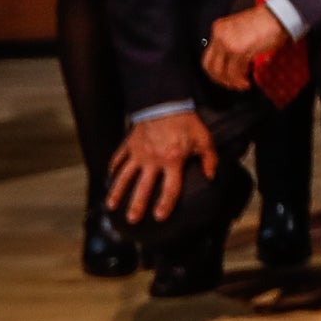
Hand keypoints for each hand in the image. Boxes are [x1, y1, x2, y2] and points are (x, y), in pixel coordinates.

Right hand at [105, 109, 217, 223]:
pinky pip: (118, 159)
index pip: (169, 187)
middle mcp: (153, 160)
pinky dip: (112, 169)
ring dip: (117, 192)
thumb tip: (211, 177)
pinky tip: (109, 179)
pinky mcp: (128, 145)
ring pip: (124, 177)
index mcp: (173, 160)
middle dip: (136, 205)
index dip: (165, 203)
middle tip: (132, 219)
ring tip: (111, 206)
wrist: (166, 101)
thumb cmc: (187, 122)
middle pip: (142, 187)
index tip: (159, 216)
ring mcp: (138, 153)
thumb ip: (209, 159)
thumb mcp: (204, 139)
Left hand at [201, 4, 288, 94]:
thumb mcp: (241, 29)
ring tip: (241, 84)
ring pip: (222, 72)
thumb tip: (231, 62)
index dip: (215, 71)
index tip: (223, 77)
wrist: (279, 15)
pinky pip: (235, 72)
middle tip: (230, 84)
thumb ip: (232, 42)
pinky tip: (246, 82)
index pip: (208, 56)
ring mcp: (228, 43)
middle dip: (221, 79)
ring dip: (231, 82)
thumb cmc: (266, 21)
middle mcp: (220, 36)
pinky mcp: (239, 50)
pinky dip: (240, 81)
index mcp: (219, 29)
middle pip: (210, 66)